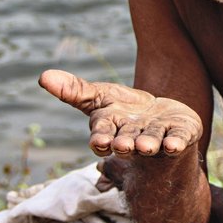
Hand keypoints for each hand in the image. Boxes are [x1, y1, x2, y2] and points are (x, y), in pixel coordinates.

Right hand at [38, 69, 201, 157]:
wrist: (162, 118)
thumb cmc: (125, 111)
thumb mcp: (100, 97)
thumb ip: (75, 90)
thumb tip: (42, 76)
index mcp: (111, 130)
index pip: (103, 135)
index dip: (102, 139)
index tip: (100, 142)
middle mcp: (134, 138)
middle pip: (128, 141)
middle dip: (125, 144)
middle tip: (124, 146)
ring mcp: (158, 137)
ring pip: (152, 142)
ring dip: (150, 144)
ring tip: (148, 146)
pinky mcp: (181, 134)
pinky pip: (179, 139)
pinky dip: (177, 142)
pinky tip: (174, 145)